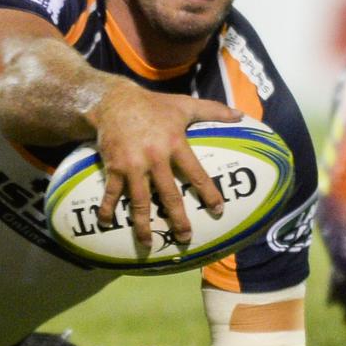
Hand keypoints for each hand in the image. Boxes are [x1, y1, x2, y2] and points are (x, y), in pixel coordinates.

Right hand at [90, 80, 240, 245]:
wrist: (114, 101)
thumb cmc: (154, 105)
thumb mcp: (184, 105)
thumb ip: (213, 110)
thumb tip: (240, 115)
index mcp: (175, 144)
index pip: (197, 173)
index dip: (208, 193)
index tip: (218, 210)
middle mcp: (155, 158)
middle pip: (169, 195)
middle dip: (178, 218)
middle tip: (185, 238)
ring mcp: (133, 165)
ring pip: (139, 201)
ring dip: (143, 224)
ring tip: (148, 243)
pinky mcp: (114, 167)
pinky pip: (111, 192)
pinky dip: (107, 208)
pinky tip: (105, 224)